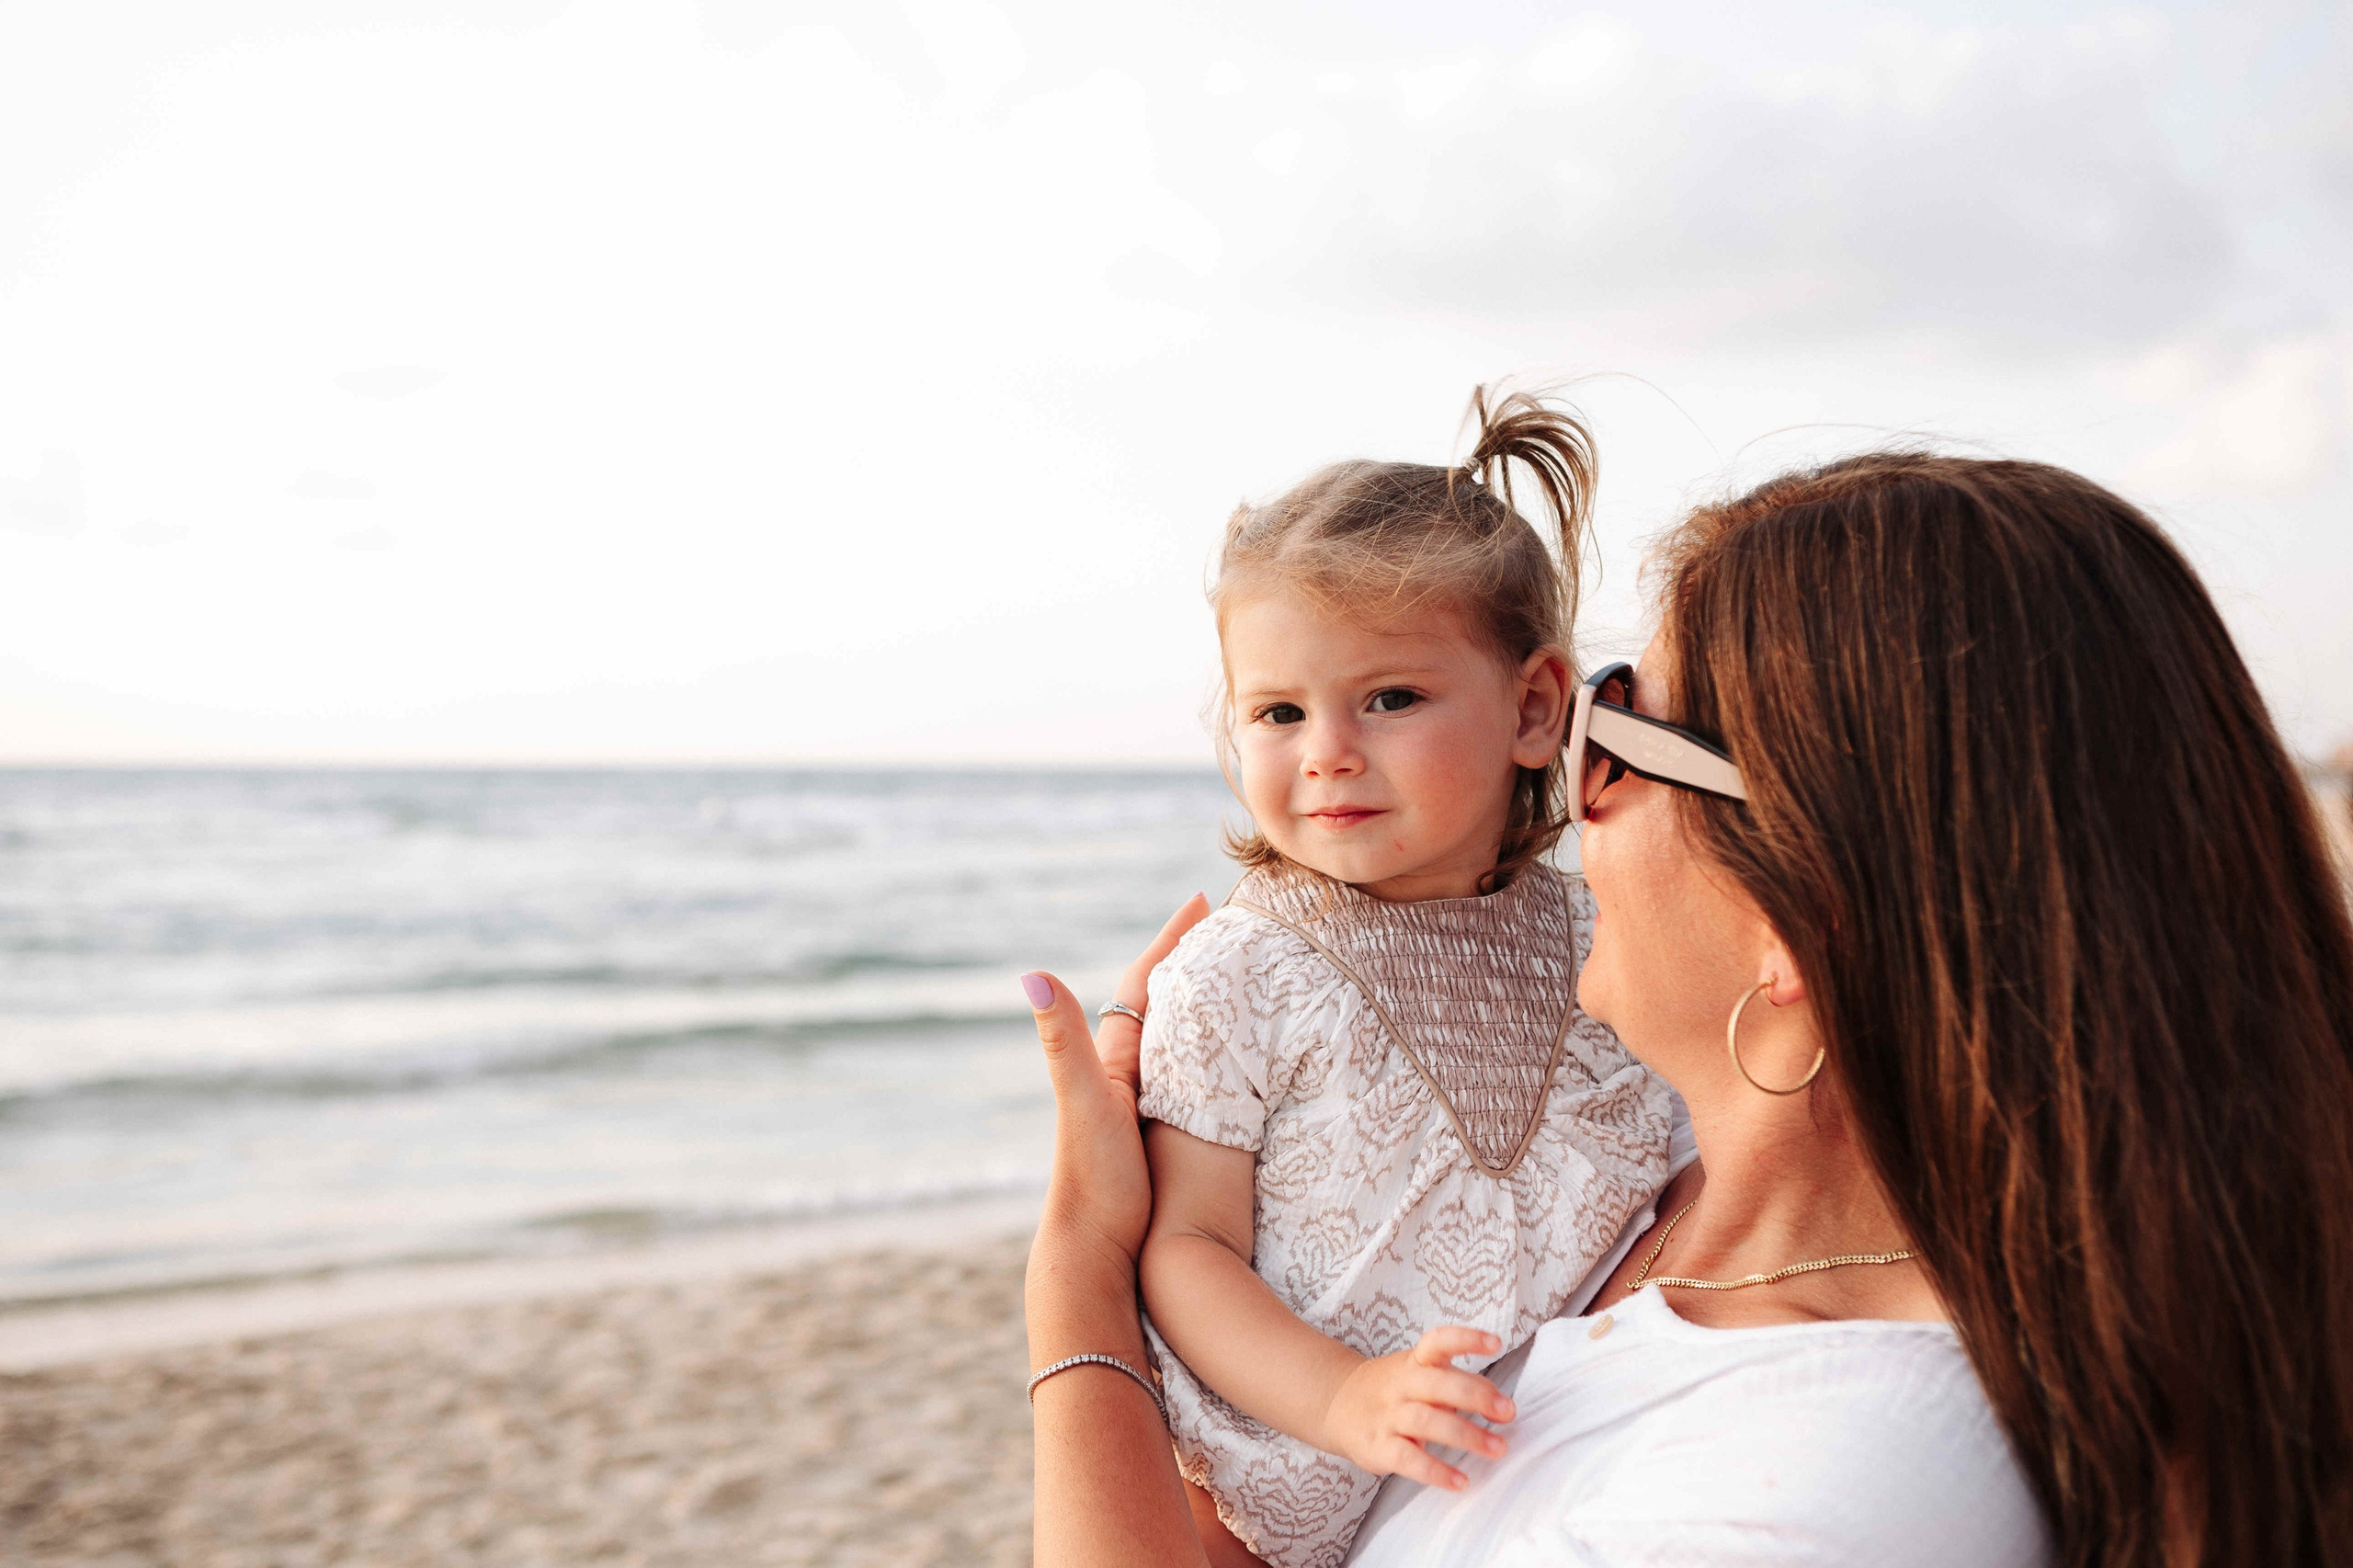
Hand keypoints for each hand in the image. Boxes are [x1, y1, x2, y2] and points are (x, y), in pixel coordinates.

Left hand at [1023, 895, 1212, 1270]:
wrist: (1090, 1251)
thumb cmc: (1091, 1181)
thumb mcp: (1082, 1104)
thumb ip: (1061, 1042)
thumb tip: (1031, 973)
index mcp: (1112, 1059)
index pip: (1146, 982)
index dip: (1172, 939)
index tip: (1205, 900)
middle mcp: (1123, 1074)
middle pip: (1163, 1001)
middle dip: (1193, 960)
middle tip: (1232, 925)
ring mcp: (1142, 1104)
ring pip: (1176, 1037)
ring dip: (1201, 1004)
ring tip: (1236, 978)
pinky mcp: (1161, 1133)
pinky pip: (1189, 1075)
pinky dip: (1208, 1051)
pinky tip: (1227, 1060)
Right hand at [1319, 1327, 1514, 1490]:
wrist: (1335, 1405)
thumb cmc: (1392, 1391)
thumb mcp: (1417, 1375)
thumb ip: (1454, 1386)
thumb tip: (1500, 1407)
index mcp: (1414, 1362)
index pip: (1439, 1341)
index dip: (1467, 1339)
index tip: (1496, 1343)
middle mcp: (1401, 1385)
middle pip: (1439, 1384)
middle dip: (1477, 1395)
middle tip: (1508, 1411)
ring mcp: (1388, 1416)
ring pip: (1427, 1422)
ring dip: (1466, 1435)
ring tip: (1498, 1448)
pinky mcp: (1378, 1447)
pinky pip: (1409, 1460)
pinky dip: (1437, 1472)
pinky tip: (1460, 1481)